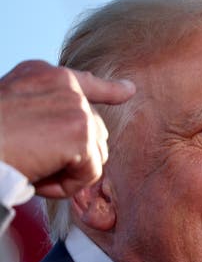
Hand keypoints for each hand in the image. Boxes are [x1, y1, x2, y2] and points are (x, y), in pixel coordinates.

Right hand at [0, 60, 135, 197]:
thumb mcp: (12, 111)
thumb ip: (45, 112)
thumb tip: (81, 133)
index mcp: (43, 75)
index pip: (84, 82)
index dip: (109, 89)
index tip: (129, 91)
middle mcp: (64, 84)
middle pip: (92, 131)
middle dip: (70, 156)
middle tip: (31, 162)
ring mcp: (76, 107)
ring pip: (94, 153)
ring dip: (67, 172)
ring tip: (32, 168)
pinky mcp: (81, 133)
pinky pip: (91, 174)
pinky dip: (67, 187)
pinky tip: (40, 179)